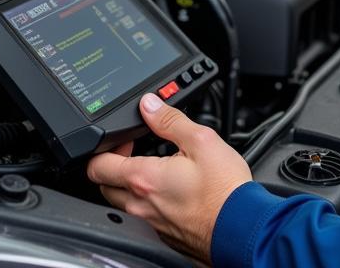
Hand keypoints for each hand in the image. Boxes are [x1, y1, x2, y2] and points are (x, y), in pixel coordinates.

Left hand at [87, 92, 251, 263]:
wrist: (241, 227)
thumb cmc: (224, 190)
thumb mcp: (201, 140)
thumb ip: (170, 120)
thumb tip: (150, 105)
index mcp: (144, 179)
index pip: (98, 167)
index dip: (104, 147)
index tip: (125, 138)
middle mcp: (140, 205)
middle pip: (105, 185)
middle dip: (114, 164)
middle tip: (137, 150)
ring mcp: (150, 223)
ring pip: (123, 202)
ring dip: (130, 183)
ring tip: (157, 166)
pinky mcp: (163, 234)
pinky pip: (143, 216)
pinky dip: (148, 200)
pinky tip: (171, 188)